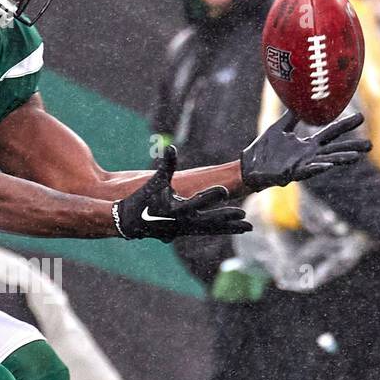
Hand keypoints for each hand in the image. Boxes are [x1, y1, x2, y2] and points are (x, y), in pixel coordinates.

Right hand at [113, 145, 251, 241]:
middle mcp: (182, 222)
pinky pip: (208, 231)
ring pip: (212, 229)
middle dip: (226, 217)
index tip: (225, 190)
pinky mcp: (187, 232)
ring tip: (248, 227)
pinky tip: (235, 228)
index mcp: (175, 209)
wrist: (130, 222)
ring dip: (230, 227)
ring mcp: (185, 229)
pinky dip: (222, 229)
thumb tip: (170, 148)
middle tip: (243, 215)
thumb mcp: (155, 183)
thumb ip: (166, 166)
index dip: (210, 196)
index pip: (196, 202)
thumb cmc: (143, 200)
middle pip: (209, 221)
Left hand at [240, 110, 369, 190]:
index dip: (345, 125)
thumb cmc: (264, 149)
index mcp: (307, 145)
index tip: (362, 117)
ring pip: (325, 162)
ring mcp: (301, 166)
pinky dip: (316, 169)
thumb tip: (300, 100)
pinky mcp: (290, 175)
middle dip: (351, 148)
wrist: (248, 166)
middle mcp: (308, 156)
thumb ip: (291, 116)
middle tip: (370, 146)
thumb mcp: (279, 128)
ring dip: (339, 159)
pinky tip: (327, 166)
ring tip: (355, 157)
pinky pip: (306, 172)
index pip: (330, 133)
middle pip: (334, 150)